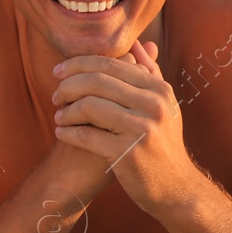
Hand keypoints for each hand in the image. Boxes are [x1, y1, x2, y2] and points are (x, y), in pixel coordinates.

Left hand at [50, 41, 202, 214]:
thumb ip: (150, 74)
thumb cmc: (163, 144)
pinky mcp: (128, 153)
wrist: (176, 189)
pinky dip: (69, 133)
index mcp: (158, 89)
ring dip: (66, 111)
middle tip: (55, 95)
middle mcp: (153, 105)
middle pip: (97, 82)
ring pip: (89, 106)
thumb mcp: (165, 106)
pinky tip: (61, 133)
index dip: (78, 64)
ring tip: (59, 117)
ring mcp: (142, 129)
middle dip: (68, 86)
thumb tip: (137, 43)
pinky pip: (87, 136)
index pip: (111, 64)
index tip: (58, 71)